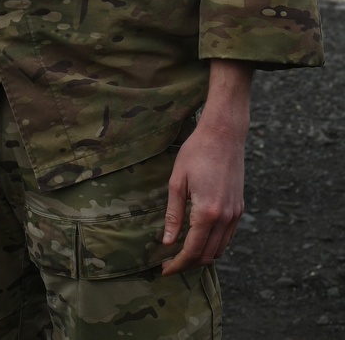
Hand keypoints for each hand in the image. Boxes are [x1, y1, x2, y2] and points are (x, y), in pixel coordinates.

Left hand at [161, 62, 251, 274]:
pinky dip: (214, 245)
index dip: (177, 263)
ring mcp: (235, 214)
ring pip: (220, 249)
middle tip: (170, 263)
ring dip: (202, 256)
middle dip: (188, 263)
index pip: (192, 250)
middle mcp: (225, 218)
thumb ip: (173, 214)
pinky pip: (228, 237)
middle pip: (207, 255)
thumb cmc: (196, 152)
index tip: (164, 269)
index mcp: (207, 212)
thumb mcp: (177, 181)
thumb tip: (167, 242)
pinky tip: (200, 239)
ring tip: (183, 253)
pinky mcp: (240, 208)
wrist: (224, 134)